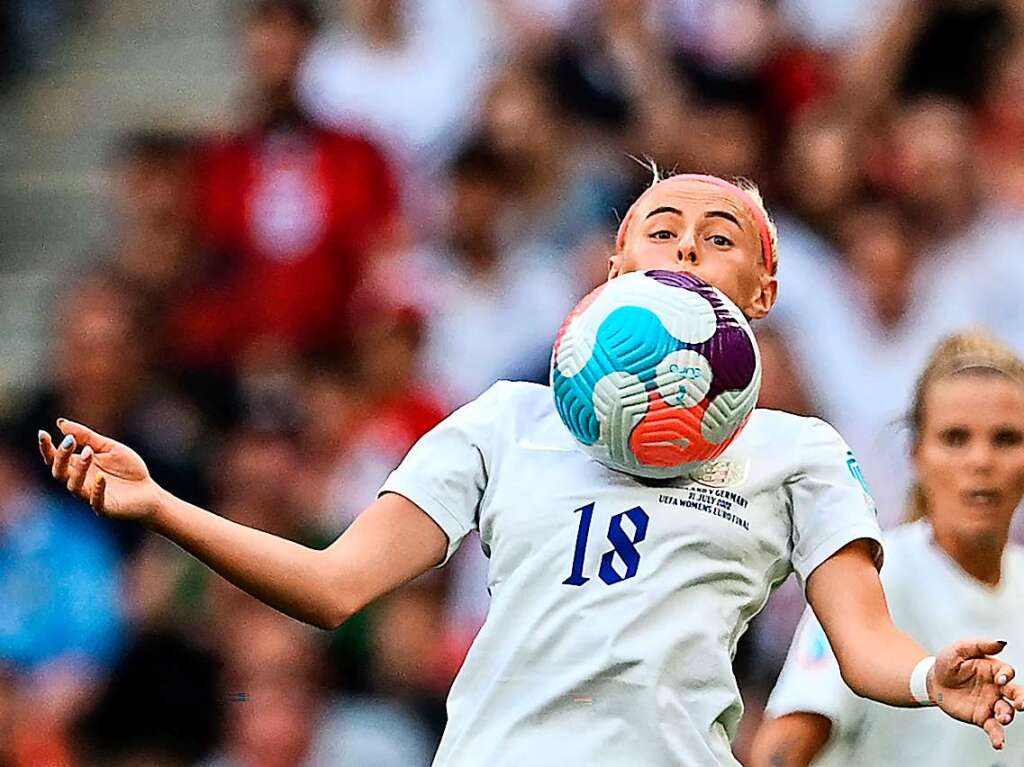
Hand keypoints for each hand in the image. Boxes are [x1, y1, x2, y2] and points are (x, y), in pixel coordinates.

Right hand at [38, 419, 162, 522]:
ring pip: (74, 486)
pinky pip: (96, 502)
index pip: (55, 459)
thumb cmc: (128, 469)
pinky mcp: (106, 508)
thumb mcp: (109, 447)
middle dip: (61, 457)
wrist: (150, 491)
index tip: (43, 433)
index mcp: (78, 467)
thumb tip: (60, 423)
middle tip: (70, 441)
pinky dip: (97, 490)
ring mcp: (91, 496)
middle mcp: (80, 482)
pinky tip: (101, 477)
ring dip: (79, 469)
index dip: (46, 448)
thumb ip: (86, 437)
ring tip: (88, 452)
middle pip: (59, 472)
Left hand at [930, 639, 1023, 748]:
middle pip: (1016, 694)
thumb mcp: (958, 650)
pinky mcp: (982, 717)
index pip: (1008, 673)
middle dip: (1022, 699)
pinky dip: (998, 737)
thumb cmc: (948, 663)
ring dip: (1007, 716)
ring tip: (1003, 719)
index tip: (1000, 679)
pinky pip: (993, 728)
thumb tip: (1001, 642)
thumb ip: (979, 645)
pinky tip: (998, 744)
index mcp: (993, 670)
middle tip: (1020, 704)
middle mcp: (997, 688)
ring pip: (1006, 712)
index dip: (1007, 676)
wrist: (933, 681)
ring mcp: (991, 704)